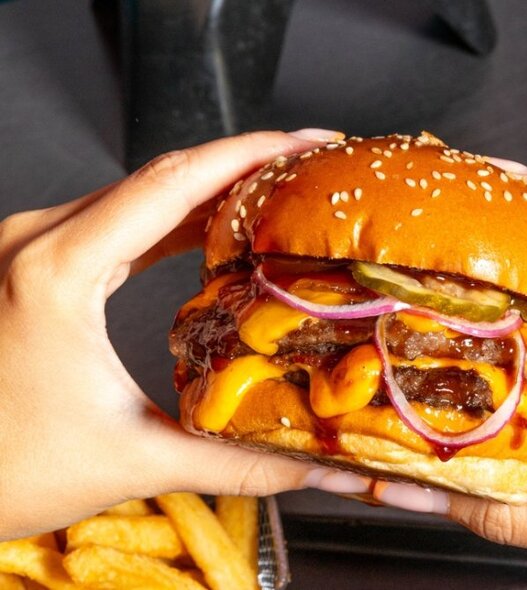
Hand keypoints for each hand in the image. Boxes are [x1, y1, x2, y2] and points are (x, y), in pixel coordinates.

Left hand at [0, 130, 369, 540]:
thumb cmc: (10, 471)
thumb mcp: (138, 461)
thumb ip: (244, 466)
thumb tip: (326, 469)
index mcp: (56, 272)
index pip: (172, 184)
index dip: (248, 153)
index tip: (306, 142)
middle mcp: (36, 242)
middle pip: (161, 176)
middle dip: (243, 163)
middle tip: (309, 165)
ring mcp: (31, 248)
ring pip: (139, 193)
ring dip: (211, 188)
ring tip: (278, 190)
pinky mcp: (35, 264)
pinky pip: (120, 220)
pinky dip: (175, 217)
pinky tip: (216, 226)